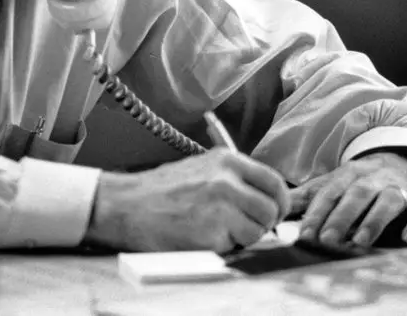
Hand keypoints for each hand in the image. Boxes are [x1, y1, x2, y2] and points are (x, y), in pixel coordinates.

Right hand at [83, 148, 289, 252]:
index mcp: (227, 160)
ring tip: (217, 230)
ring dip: (244, 237)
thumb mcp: (201, 167)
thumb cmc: (161, 190)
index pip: (274, 181)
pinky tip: (203, 236)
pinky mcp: (212, 232)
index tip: (274, 213)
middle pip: (272, 208)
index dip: (279, 202)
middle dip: (264, 223)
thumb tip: (266, 198)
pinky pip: (237, 246)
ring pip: (258, 230)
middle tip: (247, 227)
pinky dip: (225, 247)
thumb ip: (234, 178)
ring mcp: (221, 206)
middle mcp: (227, 179)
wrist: (127, 206)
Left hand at [289, 151, 406, 247]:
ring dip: (373, 220)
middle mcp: (374, 179)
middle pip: (356, 195)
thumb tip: (277, 206)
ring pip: (387, 200)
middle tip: (327, 239)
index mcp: (349, 175)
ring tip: (360, 241)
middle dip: (341, 217)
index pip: (330, 193)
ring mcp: (401, 188)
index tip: (305, 234)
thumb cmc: (364, 181)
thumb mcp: (336, 182)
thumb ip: (309, 196)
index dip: (317, 213)